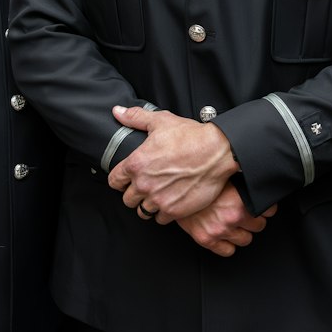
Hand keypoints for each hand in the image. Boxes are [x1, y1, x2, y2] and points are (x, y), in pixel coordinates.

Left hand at [108, 105, 237, 223]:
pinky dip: (164, 212)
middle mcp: (144, 184)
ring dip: (148, 204)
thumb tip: (118, 112)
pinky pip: (160, 219)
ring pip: (143, 211)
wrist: (217, 152)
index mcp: (136, 164)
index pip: (114, 181)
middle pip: (127, 199)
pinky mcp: (174, 210)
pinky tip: (171, 201)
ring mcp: (159, 199)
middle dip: (135, 193)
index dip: (120, 179)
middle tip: (147, 186)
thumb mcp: (161, 121)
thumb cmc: (191, 136)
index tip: (128, 178)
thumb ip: (136, 118)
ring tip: (159, 195)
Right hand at [177, 185, 275, 256]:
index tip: (263, 205)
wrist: (172, 189)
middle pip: (260, 225)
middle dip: (255, 219)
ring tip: (235, 223)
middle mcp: (232, 217)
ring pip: (246, 240)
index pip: (269, 209)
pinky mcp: (207, 240)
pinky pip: (228, 251)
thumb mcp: (224, 176)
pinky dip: (228, 245)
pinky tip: (225, 235)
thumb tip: (255, 177)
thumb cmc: (197, 181)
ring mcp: (220, 231)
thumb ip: (241, 181)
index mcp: (239, 200)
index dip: (266, 206)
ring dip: (243, 232)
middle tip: (246, 213)